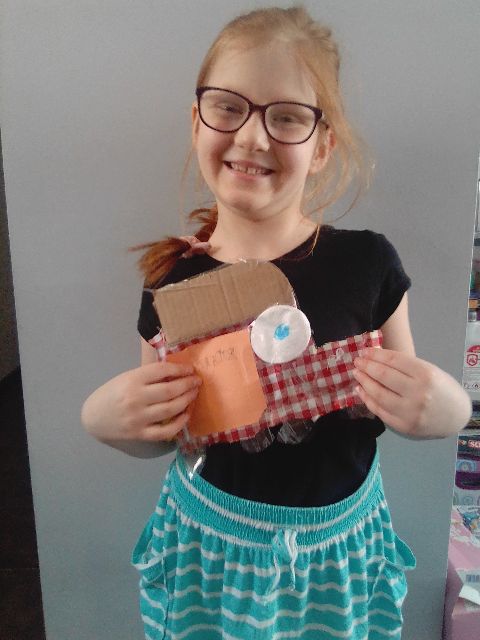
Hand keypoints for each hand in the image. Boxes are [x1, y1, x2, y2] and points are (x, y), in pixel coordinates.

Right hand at [81, 362, 200, 442]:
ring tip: (194, 394)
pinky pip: (166, 431)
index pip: (162, 371)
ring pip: (171, 409)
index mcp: (132, 380)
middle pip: (170, 390)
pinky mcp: (140, 434)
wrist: (93, 417)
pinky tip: (186, 414)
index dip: (180, 369)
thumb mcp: (126, 377)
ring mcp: (139, 418)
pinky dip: (180, 423)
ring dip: (187, 400)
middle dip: (188, 384)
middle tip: (197, 381)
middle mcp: (136, 398)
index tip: (190, 369)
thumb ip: (148, 376)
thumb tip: (176, 372)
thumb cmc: (112, 393)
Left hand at [352, 347, 470, 437]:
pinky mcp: (404, 426)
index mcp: (426, 374)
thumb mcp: (430, 370)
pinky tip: (361, 391)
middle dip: (367, 367)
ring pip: (378, 395)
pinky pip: (380, 411)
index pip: (393, 360)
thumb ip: (405, 366)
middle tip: (357, 361)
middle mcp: (418, 393)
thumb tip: (375, 358)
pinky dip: (367, 400)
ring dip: (364, 382)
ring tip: (357, 374)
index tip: (365, 351)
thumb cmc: (442, 389)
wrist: (457, 417)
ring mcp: (410, 412)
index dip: (375, 355)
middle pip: (384, 376)